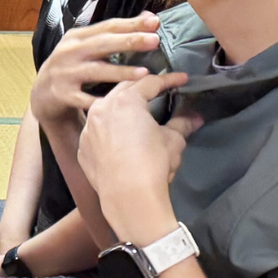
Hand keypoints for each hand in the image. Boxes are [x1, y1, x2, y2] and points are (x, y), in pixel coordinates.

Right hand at [29, 14, 161, 128]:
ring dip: (120, 72)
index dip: (132, 23)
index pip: (108, 26)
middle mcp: (69, 51)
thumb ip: (116, 33)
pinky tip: (118, 101)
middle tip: (154, 41)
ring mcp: (64, 73)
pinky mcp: (62, 94)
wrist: (42, 93)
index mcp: (77, 36)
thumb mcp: (88, 46)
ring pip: (96, 71)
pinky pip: (84, 98)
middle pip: (102, 44)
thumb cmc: (73, 66)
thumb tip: (149, 18)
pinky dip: (100, 100)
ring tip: (144, 73)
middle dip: (129, 41)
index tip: (155, 22)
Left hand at [75, 74, 200, 240]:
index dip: (169, 80)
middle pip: (124, 90)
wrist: (128, 198)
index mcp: (126, 101)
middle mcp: (101, 109)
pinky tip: (120, 136)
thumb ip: (182, 124)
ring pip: (106, 108)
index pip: (150, 83)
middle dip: (143, 89)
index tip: (182, 80)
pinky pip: (97, 131)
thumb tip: (195, 117)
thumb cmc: (152, 165)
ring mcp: (89, 128)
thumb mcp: (173, 141)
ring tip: (137, 111)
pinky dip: (109, 129)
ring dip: (122, 107)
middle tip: (159, 91)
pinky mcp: (83, 147)